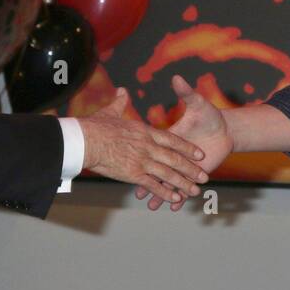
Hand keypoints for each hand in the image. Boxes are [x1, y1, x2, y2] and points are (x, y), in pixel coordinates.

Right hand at [79, 87, 208, 204]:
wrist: (85, 140)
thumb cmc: (95, 126)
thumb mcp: (111, 111)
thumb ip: (120, 102)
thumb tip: (122, 90)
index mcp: (145, 131)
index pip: (173, 140)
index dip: (187, 148)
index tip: (199, 153)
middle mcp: (148, 146)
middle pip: (175, 159)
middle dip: (191, 169)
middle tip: (204, 176)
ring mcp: (142, 161)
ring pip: (168, 174)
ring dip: (184, 184)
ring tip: (195, 191)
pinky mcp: (133, 174)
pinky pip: (153, 185)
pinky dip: (165, 193)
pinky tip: (175, 198)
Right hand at [135, 74, 233, 211]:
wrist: (226, 130)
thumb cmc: (209, 116)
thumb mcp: (197, 103)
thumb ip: (186, 92)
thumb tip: (177, 77)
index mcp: (168, 136)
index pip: (159, 147)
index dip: (148, 156)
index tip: (133, 161)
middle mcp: (170, 152)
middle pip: (162, 168)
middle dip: (154, 180)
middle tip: (141, 192)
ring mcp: (177, 164)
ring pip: (169, 180)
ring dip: (165, 193)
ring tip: (154, 206)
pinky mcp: (187, 173)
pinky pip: (178, 186)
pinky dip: (178, 196)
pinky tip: (174, 206)